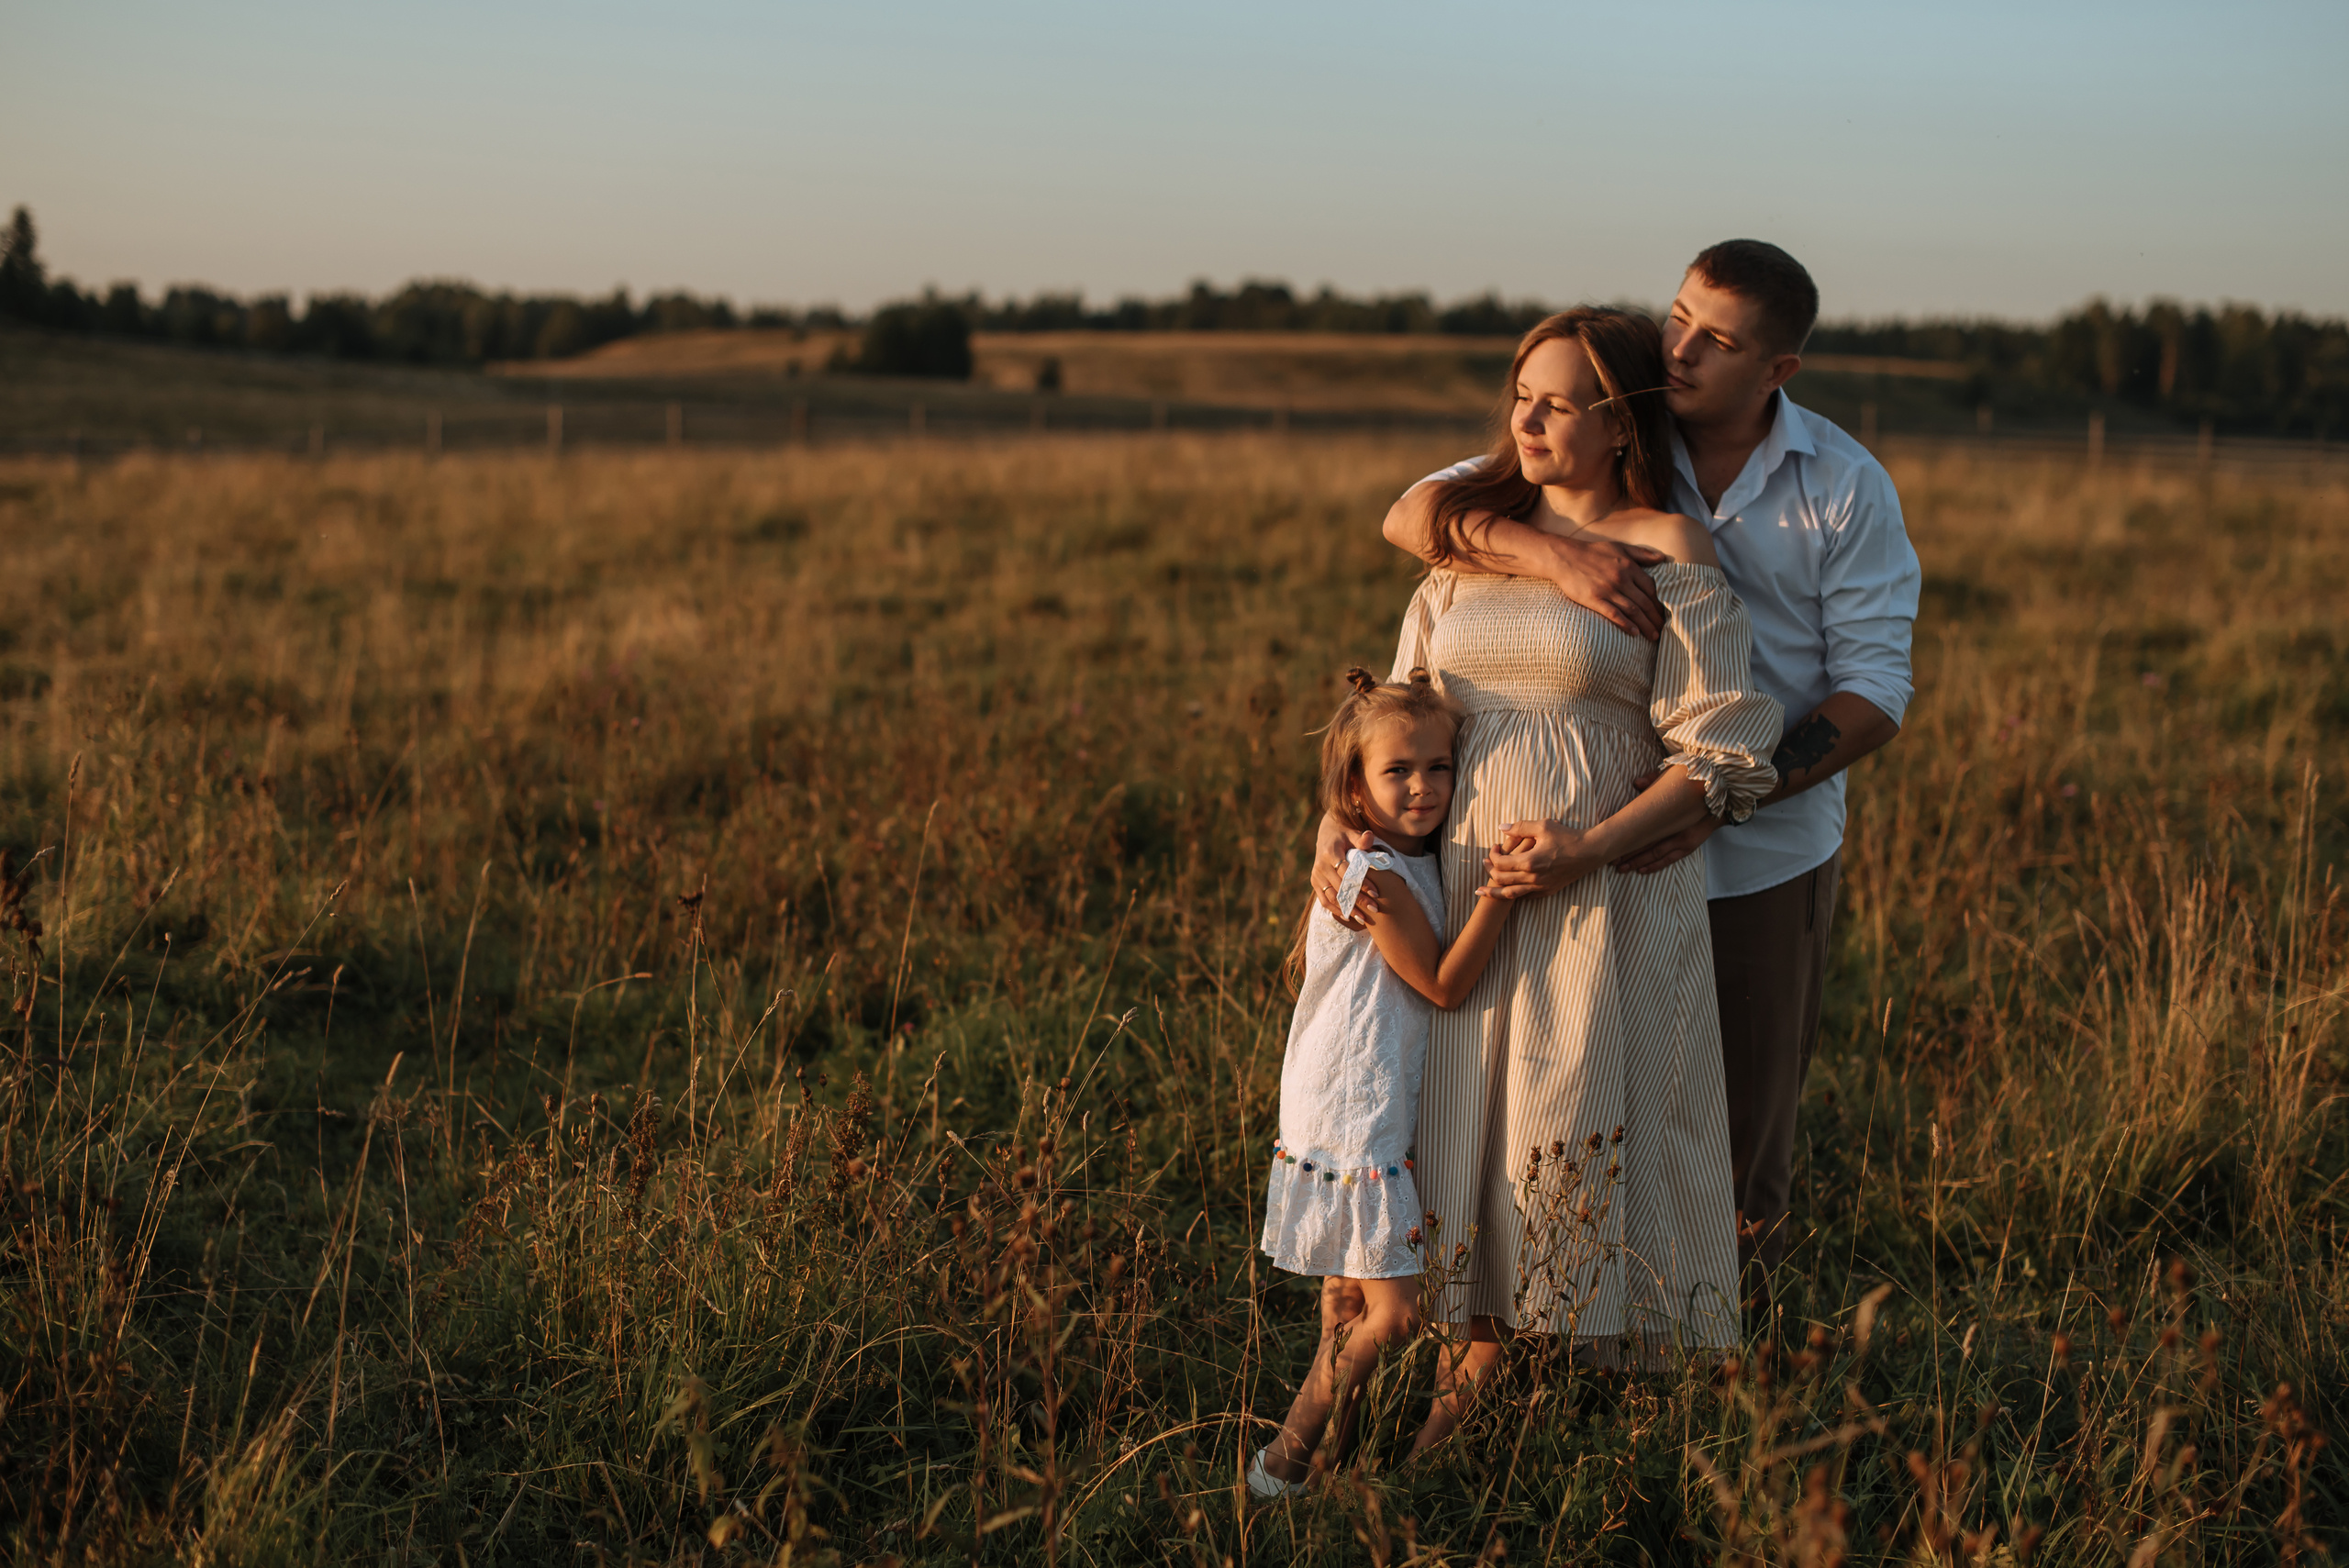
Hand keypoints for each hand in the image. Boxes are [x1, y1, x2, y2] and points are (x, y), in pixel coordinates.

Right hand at [1312, 820, 1383, 927]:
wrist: (1326, 834)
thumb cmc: (1344, 835)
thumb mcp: (1352, 833)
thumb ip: (1362, 838)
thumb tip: (1369, 836)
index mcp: (1330, 853)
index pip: (1347, 872)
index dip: (1361, 883)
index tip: (1376, 893)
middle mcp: (1320, 866)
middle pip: (1341, 887)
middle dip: (1358, 900)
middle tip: (1375, 909)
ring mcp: (1316, 875)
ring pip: (1332, 897)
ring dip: (1348, 909)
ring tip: (1364, 918)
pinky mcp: (1315, 882)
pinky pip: (1324, 900)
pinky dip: (1336, 910)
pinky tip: (1349, 916)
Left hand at [1484, 820, 1602, 899]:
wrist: (1590, 852)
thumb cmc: (1567, 836)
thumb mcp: (1543, 826)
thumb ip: (1520, 827)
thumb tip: (1501, 828)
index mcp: (1530, 861)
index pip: (1500, 863)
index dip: (1492, 855)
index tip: (1494, 847)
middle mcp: (1533, 877)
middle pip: (1501, 879)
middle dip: (1489, 870)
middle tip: (1486, 862)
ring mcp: (1541, 887)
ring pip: (1510, 894)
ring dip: (1494, 891)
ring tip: (1482, 891)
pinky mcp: (1548, 891)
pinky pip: (1525, 896)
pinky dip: (1513, 894)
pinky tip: (1507, 891)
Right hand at [1548, 537, 1668, 641]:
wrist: (1565, 557)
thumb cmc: (1593, 552)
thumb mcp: (1620, 547)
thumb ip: (1642, 553)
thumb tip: (1664, 558)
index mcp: (1629, 566)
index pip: (1652, 588)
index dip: (1660, 602)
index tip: (1665, 613)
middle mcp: (1621, 578)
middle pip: (1645, 602)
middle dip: (1656, 618)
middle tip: (1664, 629)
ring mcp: (1607, 590)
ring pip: (1633, 610)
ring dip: (1645, 625)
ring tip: (1654, 636)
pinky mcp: (1594, 599)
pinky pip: (1614, 614)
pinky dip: (1625, 624)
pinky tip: (1634, 633)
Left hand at [1611, 768, 1721, 874]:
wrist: (1720, 802)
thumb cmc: (1694, 790)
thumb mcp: (1675, 779)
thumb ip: (1655, 779)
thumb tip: (1636, 782)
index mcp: (1670, 816)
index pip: (1644, 831)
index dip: (1627, 840)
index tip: (1612, 845)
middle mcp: (1677, 832)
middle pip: (1648, 846)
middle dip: (1629, 855)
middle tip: (1612, 862)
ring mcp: (1683, 842)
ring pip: (1657, 856)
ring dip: (1639, 863)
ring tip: (1622, 869)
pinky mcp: (1689, 847)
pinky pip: (1669, 860)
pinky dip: (1655, 865)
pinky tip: (1642, 870)